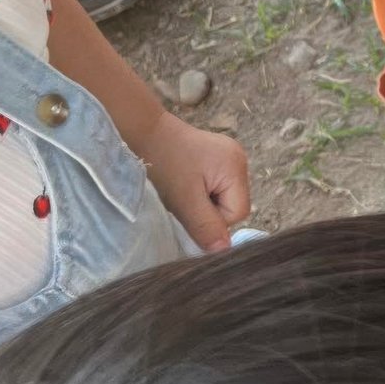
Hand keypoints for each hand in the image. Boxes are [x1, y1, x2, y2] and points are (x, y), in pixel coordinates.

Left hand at [136, 112, 250, 249]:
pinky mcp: (217, 157)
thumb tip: (224, 251)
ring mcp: (230, 156)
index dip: (214, 219)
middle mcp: (240, 158)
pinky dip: (201, 191)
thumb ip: (206, 226)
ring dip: (204, 201)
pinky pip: (216, 186)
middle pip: (233, 204)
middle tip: (184, 199)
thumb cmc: (164, 164)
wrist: (145, 132)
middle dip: (209, 209)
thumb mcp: (184, 200)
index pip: (238, 212)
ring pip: (223, 197)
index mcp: (237, 167)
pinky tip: (186, 182)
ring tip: (183, 189)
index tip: (190, 209)